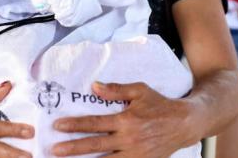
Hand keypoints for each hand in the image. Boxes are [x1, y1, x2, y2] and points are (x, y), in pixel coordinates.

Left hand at [52, 82, 194, 156]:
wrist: (183, 124)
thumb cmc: (160, 105)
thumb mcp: (140, 91)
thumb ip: (116, 90)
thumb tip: (95, 87)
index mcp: (126, 120)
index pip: (95, 123)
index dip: (75, 125)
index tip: (58, 125)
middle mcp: (128, 140)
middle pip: (95, 145)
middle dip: (73, 148)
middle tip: (54, 149)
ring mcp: (134, 155)